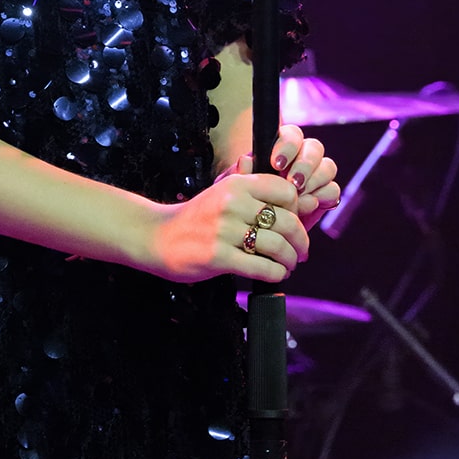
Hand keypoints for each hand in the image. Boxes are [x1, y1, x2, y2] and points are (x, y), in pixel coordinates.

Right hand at [145, 171, 308, 284]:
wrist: (157, 236)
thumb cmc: (197, 218)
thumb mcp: (223, 192)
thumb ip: (255, 193)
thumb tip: (299, 202)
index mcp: (237, 184)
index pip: (286, 191)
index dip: (297, 210)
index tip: (294, 224)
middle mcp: (232, 203)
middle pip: (287, 222)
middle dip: (301, 242)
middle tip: (301, 252)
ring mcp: (225, 230)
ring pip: (277, 246)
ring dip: (289, 260)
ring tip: (288, 265)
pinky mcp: (218, 257)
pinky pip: (261, 267)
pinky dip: (275, 274)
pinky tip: (275, 274)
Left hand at [232, 124, 339, 232]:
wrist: (260, 229)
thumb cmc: (247, 202)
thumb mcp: (240, 189)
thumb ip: (242, 174)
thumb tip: (246, 160)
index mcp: (282, 149)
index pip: (292, 135)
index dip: (288, 146)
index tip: (276, 164)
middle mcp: (302, 158)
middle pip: (315, 147)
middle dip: (305, 164)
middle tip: (293, 183)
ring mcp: (316, 177)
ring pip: (327, 166)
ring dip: (315, 180)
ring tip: (300, 196)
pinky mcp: (325, 197)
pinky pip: (333, 190)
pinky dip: (323, 196)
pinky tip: (309, 205)